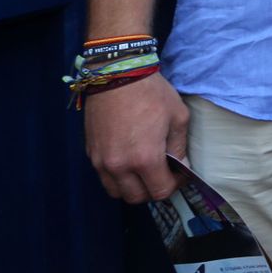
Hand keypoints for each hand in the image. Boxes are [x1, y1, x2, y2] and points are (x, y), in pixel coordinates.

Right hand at [84, 72, 189, 203]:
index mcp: (145, 159)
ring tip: (144, 170)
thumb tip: (181, 165)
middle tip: (162, 173)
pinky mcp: (90, 152)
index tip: (179, 175)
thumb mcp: (178, 118)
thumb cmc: (152, 94)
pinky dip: (117, 176)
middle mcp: (120, 166)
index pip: (160, 191)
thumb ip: (179, 147)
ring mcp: (101, 161)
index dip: (174, 186)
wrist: (117, 75)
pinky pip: (104, 176)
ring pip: (116, 191)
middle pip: (136, 197)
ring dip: (132, 187)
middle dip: (153, 189)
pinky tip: (128, 159)